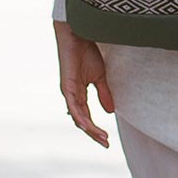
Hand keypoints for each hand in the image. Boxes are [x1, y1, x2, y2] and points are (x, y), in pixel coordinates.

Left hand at [54, 19, 115, 146]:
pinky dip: (80, 117)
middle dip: (93, 133)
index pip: (86, 116)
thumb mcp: (99, 76)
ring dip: (89, 129)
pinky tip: (87, 125)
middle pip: (81, 120)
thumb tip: (109, 112)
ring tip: (101, 138)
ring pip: (77, 117)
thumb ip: (103, 93)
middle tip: (105, 144)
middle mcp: (71, 95)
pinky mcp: (67, 86)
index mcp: (78, 94)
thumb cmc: (86, 52)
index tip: (107, 139)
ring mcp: (68, 91)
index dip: (95, 129)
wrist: (78, 34)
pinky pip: (74, 106)